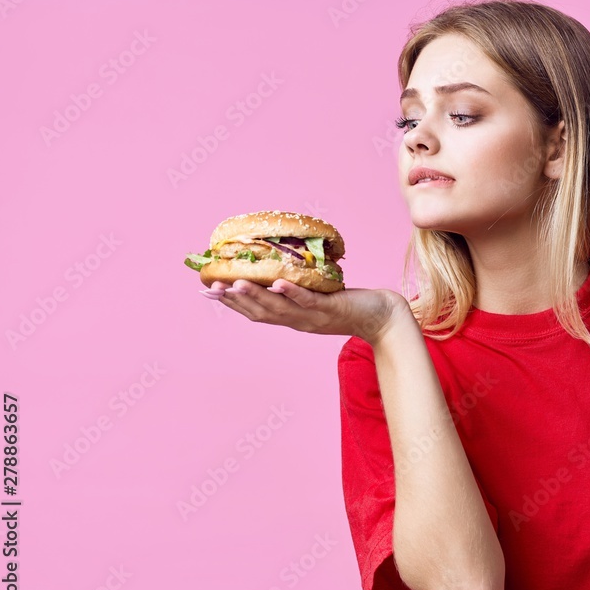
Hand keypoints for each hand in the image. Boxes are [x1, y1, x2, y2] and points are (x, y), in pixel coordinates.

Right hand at [200, 278, 406, 343]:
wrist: (382, 318)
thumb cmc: (351, 304)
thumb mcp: (317, 298)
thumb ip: (297, 290)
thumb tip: (277, 269)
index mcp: (293, 318)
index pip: (256, 312)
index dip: (231, 303)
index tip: (207, 291)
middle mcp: (298, 320)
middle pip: (260, 312)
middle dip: (234, 300)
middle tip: (211, 288)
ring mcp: (313, 316)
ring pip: (278, 308)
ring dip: (255, 296)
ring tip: (234, 283)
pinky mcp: (330, 308)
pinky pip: (307, 300)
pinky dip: (291, 292)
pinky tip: (277, 282)